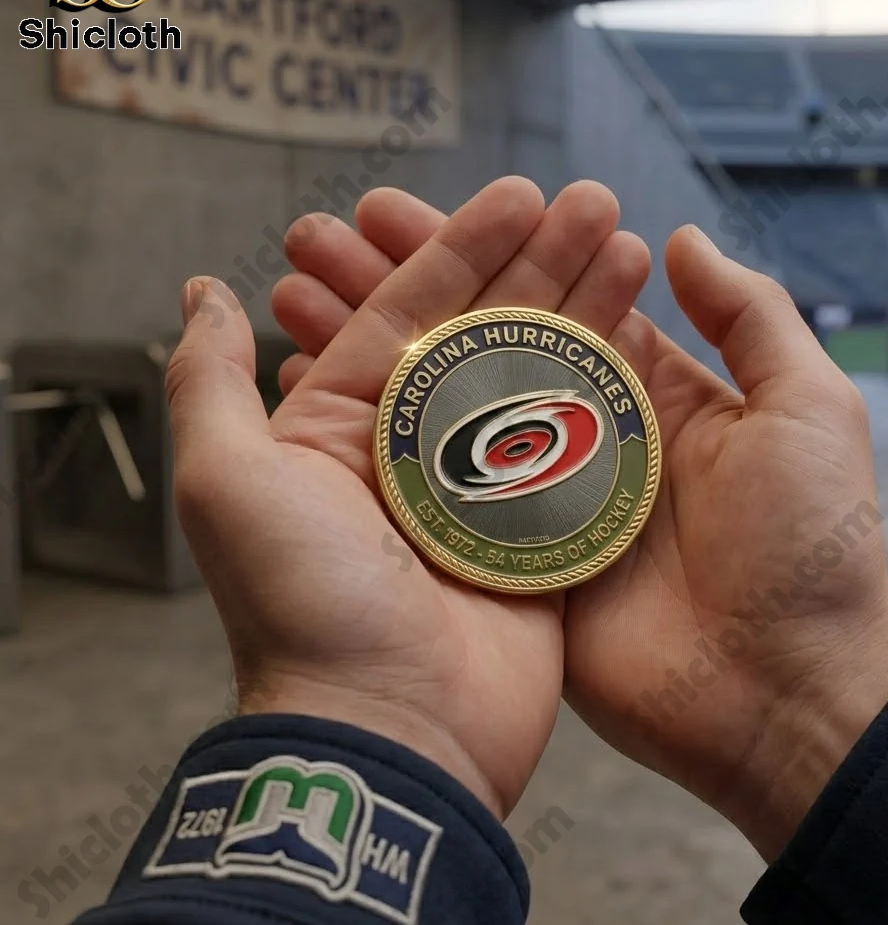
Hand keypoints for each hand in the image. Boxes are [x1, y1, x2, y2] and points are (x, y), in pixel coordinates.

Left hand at [166, 177, 649, 819]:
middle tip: (595, 201)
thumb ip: (211, 383)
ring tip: (630, 242)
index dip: (463, 246)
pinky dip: (612, 390)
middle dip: (542, 263)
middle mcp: (420, 447)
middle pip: (488, 332)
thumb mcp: (228, 482)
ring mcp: (489, 487)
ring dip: (586, 308)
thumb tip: (203, 292)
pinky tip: (646, 330)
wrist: (393, 731)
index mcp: (350, 423)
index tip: (521, 194)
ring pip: (542, 375)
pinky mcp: (544, 527)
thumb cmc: (304, 605)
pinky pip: (581, 445)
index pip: (410, 310)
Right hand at [273, 186, 887, 858]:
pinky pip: (432, 492)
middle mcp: (575, 437)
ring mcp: (534, 500)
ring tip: (295, 290)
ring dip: (367, 347)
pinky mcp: (506, 560)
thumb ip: (750, 316)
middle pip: (472, 344)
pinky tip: (313, 391)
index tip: (391, 208)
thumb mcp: (806, 408)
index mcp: (640, 394)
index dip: (469, 252)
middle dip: (396, 284)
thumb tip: (678, 238)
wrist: (785, 691)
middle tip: (320, 233)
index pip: (540, 300)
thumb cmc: (809, 543)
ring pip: (438, 409)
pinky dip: (375, 446)